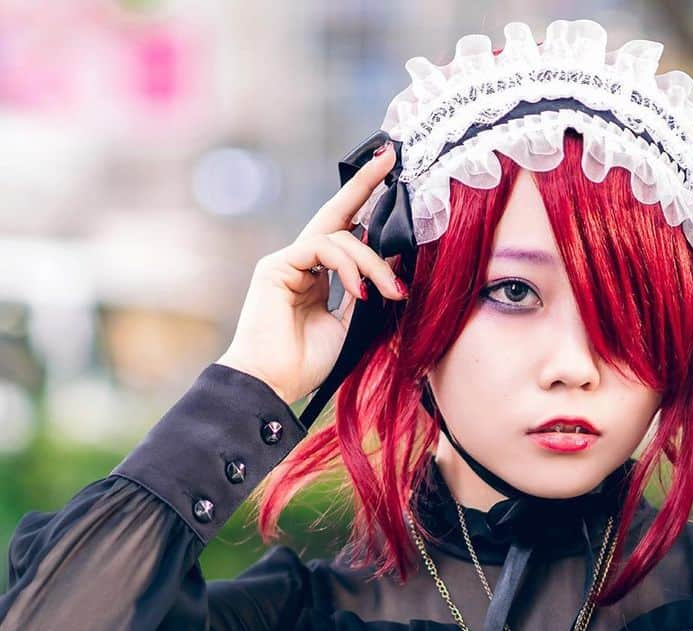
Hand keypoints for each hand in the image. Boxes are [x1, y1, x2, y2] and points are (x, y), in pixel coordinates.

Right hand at [216, 142, 406, 406]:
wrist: (273, 384)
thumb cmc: (306, 364)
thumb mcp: (350, 327)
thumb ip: (366, 294)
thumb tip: (396, 267)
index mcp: (317, 277)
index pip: (344, 233)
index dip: (364, 202)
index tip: (388, 171)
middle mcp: (300, 263)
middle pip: (337, 217)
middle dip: (364, 186)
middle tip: (391, 160)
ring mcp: (287, 262)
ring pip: (338, 237)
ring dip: (372, 262)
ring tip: (390, 292)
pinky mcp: (277, 266)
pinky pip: (320, 248)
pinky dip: (347, 265)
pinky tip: (360, 291)